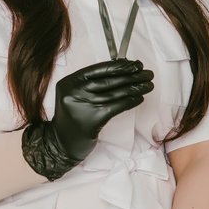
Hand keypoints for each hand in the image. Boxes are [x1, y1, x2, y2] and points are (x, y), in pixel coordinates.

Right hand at [22, 58, 153, 180]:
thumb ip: (90, 84)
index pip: (97, 69)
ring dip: (135, 88)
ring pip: (114, 93)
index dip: (118, 66)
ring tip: (148, 85)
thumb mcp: (74, 96)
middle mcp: (74, 91)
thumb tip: (121, 71)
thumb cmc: (72, 118)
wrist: (60, 143)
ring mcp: (83, 105)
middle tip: (147, 73)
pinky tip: (139, 98)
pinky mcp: (93, 119)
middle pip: (108, 80)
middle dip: (131, 75)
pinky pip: (116, 106)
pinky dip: (130, 101)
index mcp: (69, 81)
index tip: (134, 64)